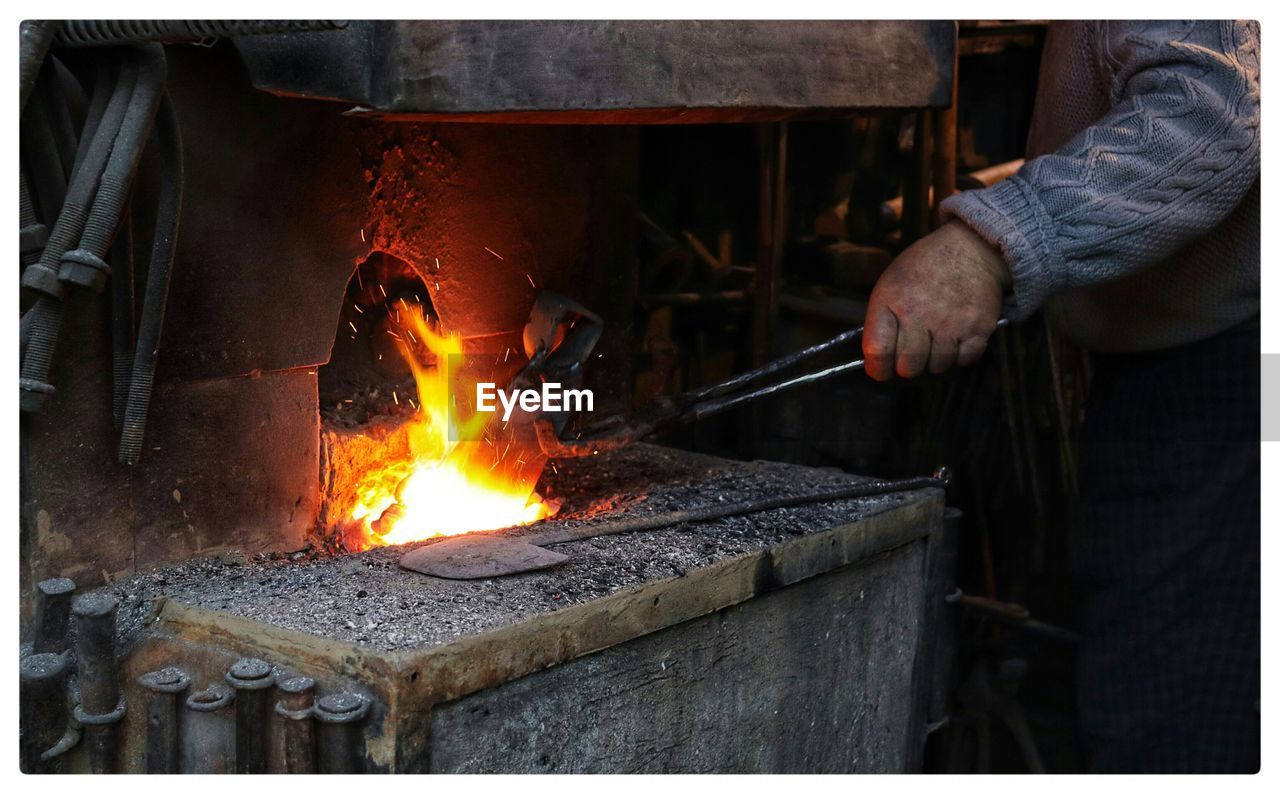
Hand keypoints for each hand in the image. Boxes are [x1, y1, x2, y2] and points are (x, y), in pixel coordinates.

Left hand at [863, 219, 1009, 380]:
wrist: (969, 247)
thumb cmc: (924, 268)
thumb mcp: (890, 284)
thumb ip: (879, 321)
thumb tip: (876, 361)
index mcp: (892, 301)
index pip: (878, 352)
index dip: (877, 368)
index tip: (880, 370)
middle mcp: (920, 314)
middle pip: (909, 367)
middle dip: (906, 368)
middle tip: (910, 358)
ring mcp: (951, 323)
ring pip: (937, 367)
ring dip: (934, 362)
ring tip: (934, 343)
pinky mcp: (978, 328)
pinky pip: (964, 361)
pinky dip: (959, 357)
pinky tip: (955, 340)